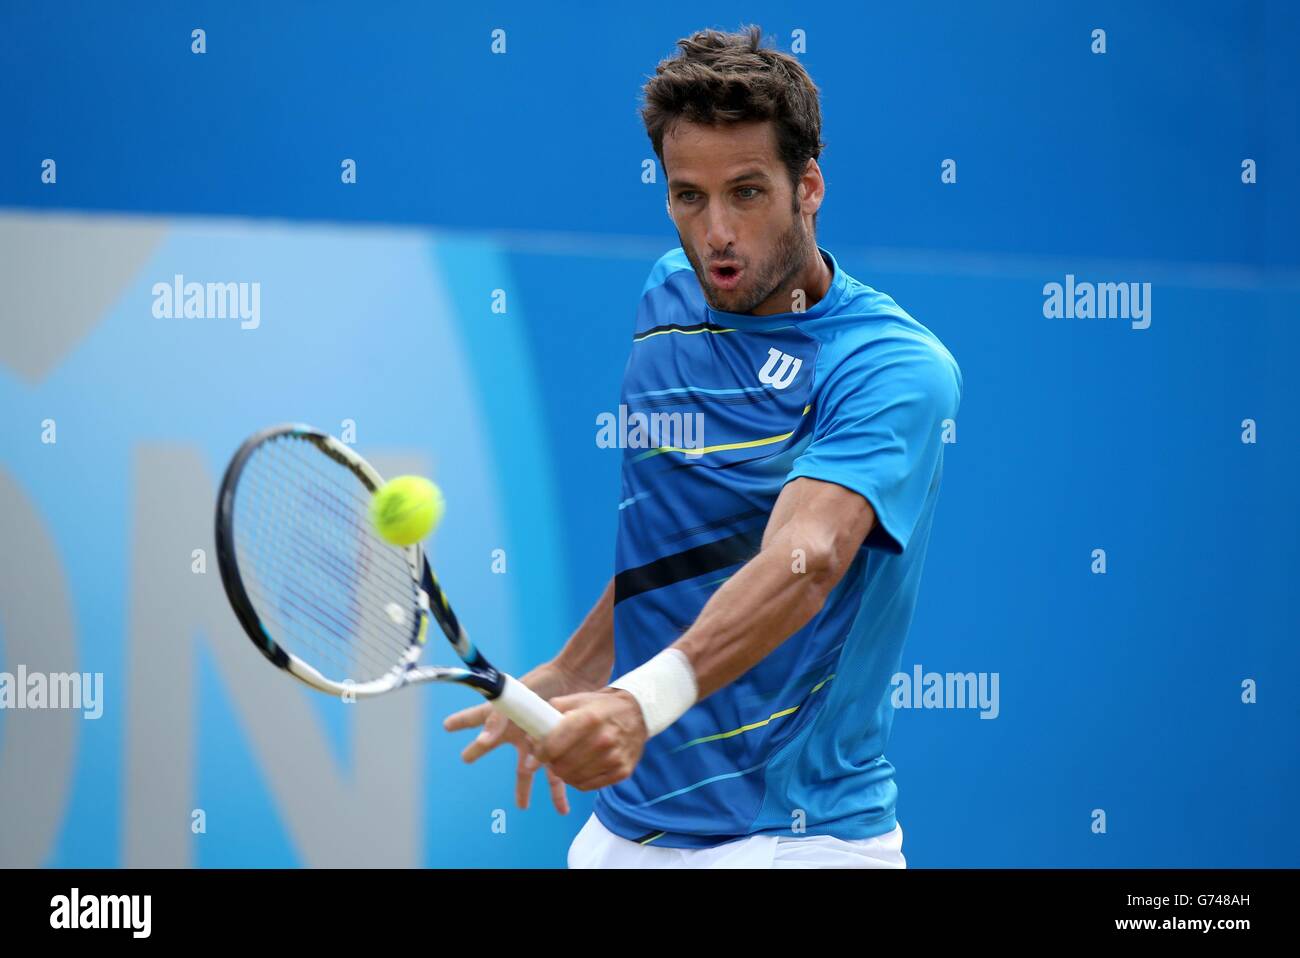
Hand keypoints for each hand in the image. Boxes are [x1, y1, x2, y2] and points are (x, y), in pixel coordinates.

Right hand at [442, 660, 601, 813]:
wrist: (580, 673)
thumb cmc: (548, 679)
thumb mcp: (519, 695)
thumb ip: (499, 718)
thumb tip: (483, 740)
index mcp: (507, 713)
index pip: (478, 717)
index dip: (461, 720)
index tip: (446, 724)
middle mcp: (520, 728)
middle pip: (496, 746)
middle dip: (480, 751)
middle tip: (465, 757)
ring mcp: (539, 738)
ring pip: (530, 768)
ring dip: (525, 789)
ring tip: (522, 806)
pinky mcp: (560, 745)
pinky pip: (557, 772)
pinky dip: (560, 790)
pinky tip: (562, 808)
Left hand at [534, 688, 647, 791]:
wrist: (640, 712)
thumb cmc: (603, 706)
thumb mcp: (579, 699)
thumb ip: (554, 711)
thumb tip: (531, 732)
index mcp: (589, 718)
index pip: (553, 745)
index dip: (539, 754)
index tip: (534, 757)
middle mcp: (602, 740)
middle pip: (562, 765)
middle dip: (551, 763)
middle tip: (551, 758)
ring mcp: (614, 758)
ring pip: (573, 778)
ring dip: (564, 773)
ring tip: (565, 763)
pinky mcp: (622, 771)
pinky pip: (589, 786)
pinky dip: (578, 781)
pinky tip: (579, 769)